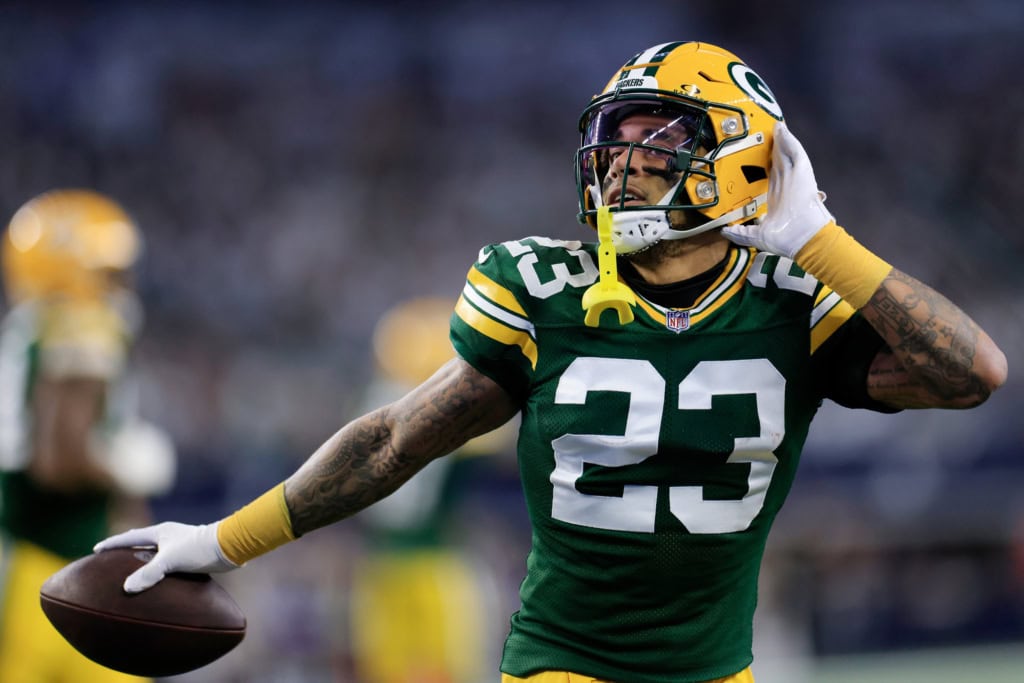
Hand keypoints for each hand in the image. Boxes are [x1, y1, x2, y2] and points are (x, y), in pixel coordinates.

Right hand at [93, 521, 237, 592]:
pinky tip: (159, 579)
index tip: (96, 549)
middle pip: (141, 540)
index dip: (112, 544)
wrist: (229, 547)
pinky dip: (158, 568)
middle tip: (110, 557)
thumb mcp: (171, 560)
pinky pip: (168, 561)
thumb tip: (127, 587)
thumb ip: (149, 573)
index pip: (129, 537)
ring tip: (131, 570)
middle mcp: (169, 535)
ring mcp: (180, 544)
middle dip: (125, 548)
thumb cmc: (200, 549)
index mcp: (160, 532)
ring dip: (143, 558)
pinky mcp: (191, 554)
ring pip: (155, 551)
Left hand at [722, 122, 834, 258]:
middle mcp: (787, 186)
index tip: (759, 157)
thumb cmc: (786, 240)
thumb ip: (740, 232)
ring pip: (787, 153)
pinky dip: (789, 140)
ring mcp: (795, 178)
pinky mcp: (802, 173)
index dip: (766, 165)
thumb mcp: (757, 236)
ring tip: (776, 128)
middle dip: (775, 148)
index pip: (773, 176)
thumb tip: (724, 231)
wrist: (803, 239)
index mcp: (779, 198)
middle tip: (769, 135)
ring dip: (782, 140)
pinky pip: (795, 152)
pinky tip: (782, 129)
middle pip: (779, 162)